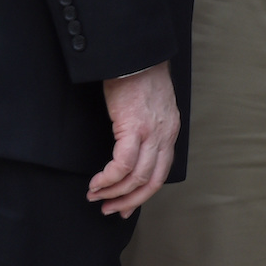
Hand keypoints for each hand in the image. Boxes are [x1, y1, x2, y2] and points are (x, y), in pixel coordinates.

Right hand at [88, 61, 178, 217]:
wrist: (136, 56)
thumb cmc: (139, 77)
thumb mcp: (151, 107)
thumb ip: (147, 129)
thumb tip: (133, 150)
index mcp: (169, 131)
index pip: (161, 172)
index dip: (143, 194)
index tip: (126, 206)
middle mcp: (165, 135)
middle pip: (152, 182)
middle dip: (129, 201)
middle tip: (110, 209)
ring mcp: (152, 132)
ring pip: (137, 177)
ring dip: (114, 193)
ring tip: (96, 196)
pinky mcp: (134, 127)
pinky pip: (122, 164)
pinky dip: (109, 178)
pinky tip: (97, 182)